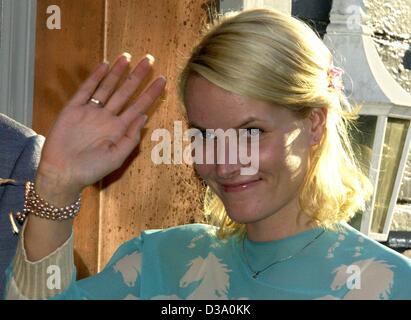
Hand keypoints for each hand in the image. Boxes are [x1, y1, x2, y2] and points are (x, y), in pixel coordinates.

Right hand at [36, 53, 165, 202]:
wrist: (62, 173)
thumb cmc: (91, 170)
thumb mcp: (116, 157)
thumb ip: (131, 138)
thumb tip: (144, 117)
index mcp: (119, 129)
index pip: (139, 107)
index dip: (151, 94)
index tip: (162, 81)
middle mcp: (107, 118)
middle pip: (125, 92)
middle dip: (137, 76)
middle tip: (149, 60)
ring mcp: (90, 112)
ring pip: (107, 87)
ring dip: (117, 72)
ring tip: (127, 57)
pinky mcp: (73, 109)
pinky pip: (86, 90)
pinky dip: (95, 78)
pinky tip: (104, 66)